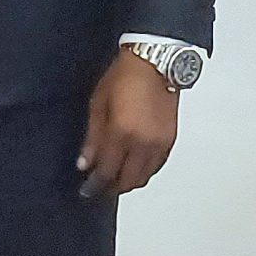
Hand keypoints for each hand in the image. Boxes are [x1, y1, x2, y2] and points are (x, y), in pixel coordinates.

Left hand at [77, 47, 178, 198]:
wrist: (154, 65)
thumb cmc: (123, 78)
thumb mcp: (98, 105)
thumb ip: (92, 139)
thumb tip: (85, 164)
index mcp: (122, 133)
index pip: (107, 171)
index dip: (96, 184)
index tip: (86, 190)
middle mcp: (144, 143)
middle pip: (127, 180)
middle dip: (112, 188)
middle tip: (99, 189)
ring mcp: (160, 144)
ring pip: (144, 177)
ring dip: (128, 182)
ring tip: (114, 181)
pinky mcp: (170, 141)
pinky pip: (156, 167)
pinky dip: (143, 173)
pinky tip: (132, 169)